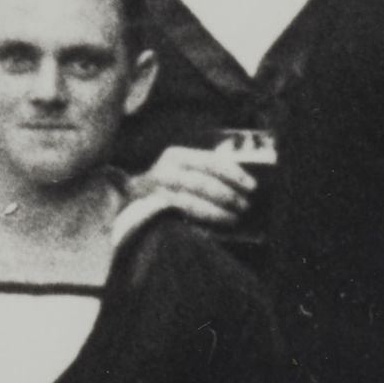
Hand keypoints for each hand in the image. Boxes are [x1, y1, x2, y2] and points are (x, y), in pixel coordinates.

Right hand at [136, 143, 253, 230]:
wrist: (131, 203)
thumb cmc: (168, 188)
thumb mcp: (184, 172)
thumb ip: (206, 174)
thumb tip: (241, 186)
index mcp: (177, 155)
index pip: (211, 162)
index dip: (234, 174)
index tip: (252, 186)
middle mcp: (164, 170)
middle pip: (203, 182)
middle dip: (228, 195)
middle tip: (246, 206)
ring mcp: (155, 191)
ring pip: (192, 202)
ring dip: (217, 212)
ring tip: (234, 218)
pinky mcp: (151, 211)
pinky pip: (181, 217)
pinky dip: (201, 222)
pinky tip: (215, 227)